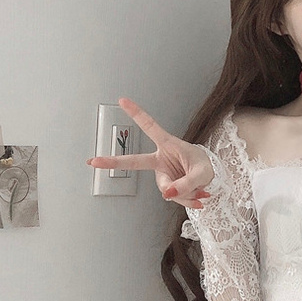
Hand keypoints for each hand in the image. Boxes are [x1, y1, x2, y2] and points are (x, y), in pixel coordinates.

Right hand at [85, 98, 213, 208]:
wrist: (208, 177)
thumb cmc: (203, 166)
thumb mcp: (202, 173)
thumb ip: (187, 184)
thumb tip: (167, 194)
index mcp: (168, 145)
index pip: (151, 128)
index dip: (137, 114)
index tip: (122, 100)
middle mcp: (161, 159)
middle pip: (135, 161)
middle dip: (114, 162)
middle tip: (93, 161)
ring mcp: (162, 175)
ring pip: (169, 190)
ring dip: (187, 193)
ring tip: (200, 190)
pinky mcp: (166, 187)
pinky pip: (174, 198)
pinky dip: (188, 200)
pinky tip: (198, 198)